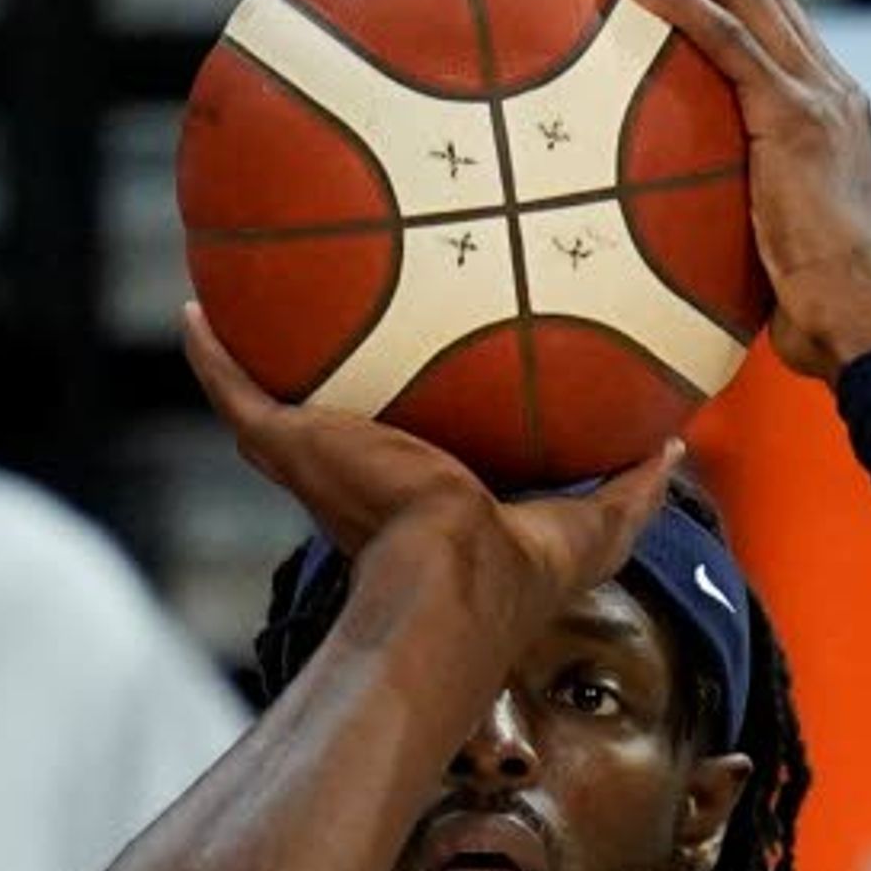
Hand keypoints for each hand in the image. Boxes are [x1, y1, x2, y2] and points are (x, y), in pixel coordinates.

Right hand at [182, 301, 678, 636]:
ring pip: (272, 404)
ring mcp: (317, 462)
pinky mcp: (290, 446)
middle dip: (325, 376)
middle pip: (331, 421)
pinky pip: (237, 391)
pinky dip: (211, 356)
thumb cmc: (514, 567)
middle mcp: (358, 481)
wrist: (452, 577)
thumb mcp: (594, 523)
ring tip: (243, 293)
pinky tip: (194, 309)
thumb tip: (676, 443)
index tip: (420, 360)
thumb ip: (631, 487)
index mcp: (418, 499)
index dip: (411, 412)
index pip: (409, 449)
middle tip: (326, 307)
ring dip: (250, 356)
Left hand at [608, 0, 870, 384]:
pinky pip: (729, 43)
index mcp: (826, 109)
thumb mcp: (762, 250)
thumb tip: (662, 238)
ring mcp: (818, 96)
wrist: (865, 327)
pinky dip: (680, 5)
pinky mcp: (797, 118)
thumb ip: (727, 216)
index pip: (769, 20)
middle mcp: (829, 86)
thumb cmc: (812, 315)